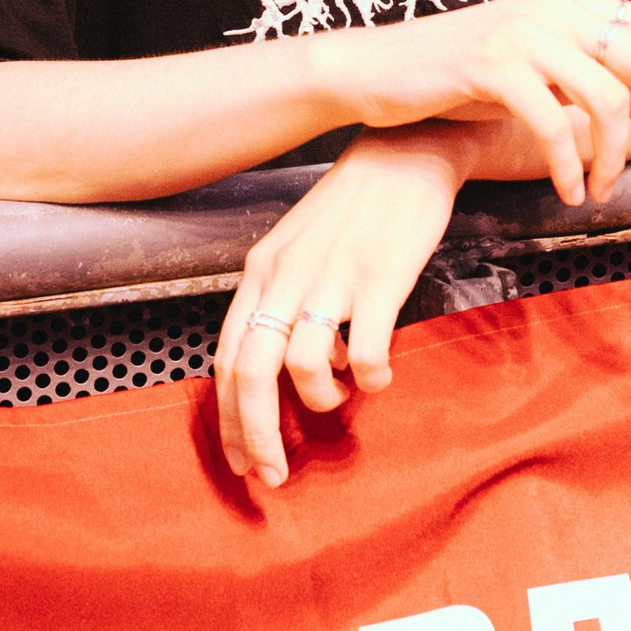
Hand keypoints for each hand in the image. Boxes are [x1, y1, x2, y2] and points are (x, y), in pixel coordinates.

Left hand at [214, 131, 462, 488]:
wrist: (404, 153)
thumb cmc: (353, 210)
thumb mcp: (298, 250)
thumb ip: (282, 304)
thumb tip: (286, 372)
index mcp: (260, 273)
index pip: (226, 359)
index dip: (228, 419)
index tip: (240, 460)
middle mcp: (285, 277)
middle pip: (250, 373)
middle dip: (257, 436)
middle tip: (273, 476)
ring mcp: (331, 277)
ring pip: (301, 366)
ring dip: (320, 400)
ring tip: (341, 398)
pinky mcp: (380, 278)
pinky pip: (364, 350)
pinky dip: (369, 377)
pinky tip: (379, 376)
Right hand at [317, 0, 630, 204]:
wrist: (373, 71)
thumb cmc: (456, 78)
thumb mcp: (536, 76)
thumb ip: (592, 81)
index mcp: (571, 5)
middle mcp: (555, 9)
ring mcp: (524, 32)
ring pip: (607, 99)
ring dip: (613, 158)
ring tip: (603, 191)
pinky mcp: (493, 64)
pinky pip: (554, 122)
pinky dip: (567, 163)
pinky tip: (567, 191)